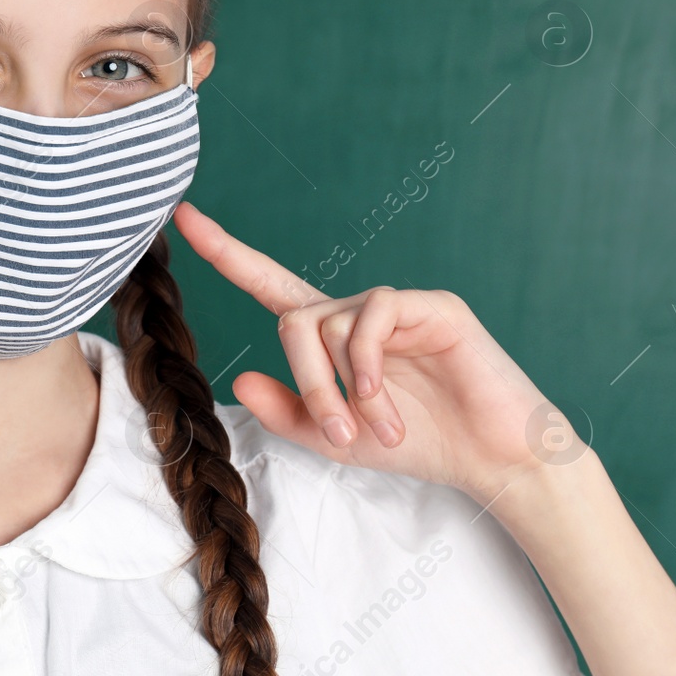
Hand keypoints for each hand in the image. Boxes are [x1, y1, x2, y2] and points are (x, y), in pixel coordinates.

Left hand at [171, 201, 575, 504]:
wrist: (492, 459)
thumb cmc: (423, 444)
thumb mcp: (338, 441)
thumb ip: (288, 413)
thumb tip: (238, 381)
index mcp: (336, 339)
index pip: (272, 286)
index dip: (227, 253)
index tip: (182, 217)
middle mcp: (362, 313)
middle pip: (293, 318)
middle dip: (306, 382)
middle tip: (339, 435)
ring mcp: (400, 306)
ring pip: (328, 322)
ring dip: (341, 388)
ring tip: (380, 429)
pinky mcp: (434, 307)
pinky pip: (373, 317)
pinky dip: (366, 363)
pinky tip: (382, 398)